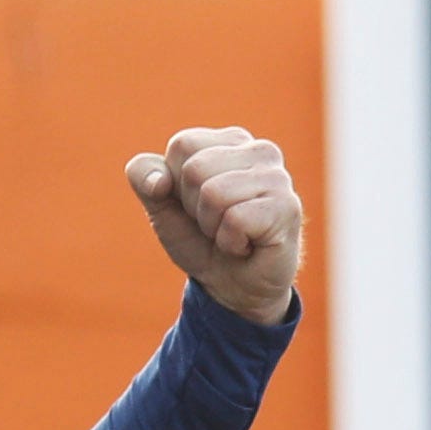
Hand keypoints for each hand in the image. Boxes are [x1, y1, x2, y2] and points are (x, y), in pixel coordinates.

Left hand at [125, 126, 304, 323]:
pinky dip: (231, 242)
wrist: (233, 289)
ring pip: (214, 194)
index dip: (177, 184)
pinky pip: (236, 219)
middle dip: (195, 207)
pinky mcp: (287, 208)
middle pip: (196, 169)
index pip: (182, 145)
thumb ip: (143, 176)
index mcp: (230, 140)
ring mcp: (278, 178)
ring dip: (213, 227)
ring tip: (233, 234)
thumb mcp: (160, 205)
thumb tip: (158, 180)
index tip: (198, 205)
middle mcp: (260, 151)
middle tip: (218, 224)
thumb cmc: (201, 240)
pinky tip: (248, 245)